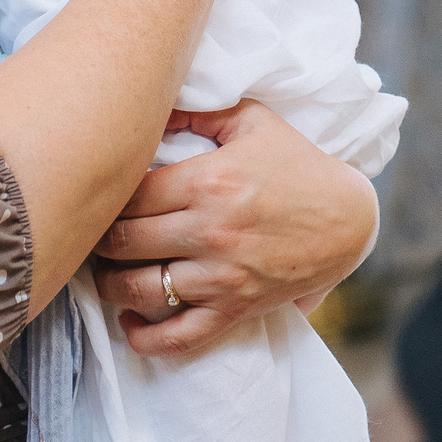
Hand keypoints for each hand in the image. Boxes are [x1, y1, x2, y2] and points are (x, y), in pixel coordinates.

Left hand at [88, 99, 377, 358]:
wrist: (348, 219)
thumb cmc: (296, 165)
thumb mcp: (251, 121)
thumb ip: (198, 109)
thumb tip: (149, 104)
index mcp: (208, 181)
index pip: (128, 194)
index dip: (104, 194)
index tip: (99, 192)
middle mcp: (210, 232)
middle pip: (122, 242)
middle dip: (99, 237)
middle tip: (93, 230)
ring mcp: (222, 277)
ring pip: (139, 290)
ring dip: (110, 284)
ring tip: (107, 270)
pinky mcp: (235, 310)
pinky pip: (178, 337)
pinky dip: (144, 337)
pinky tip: (130, 320)